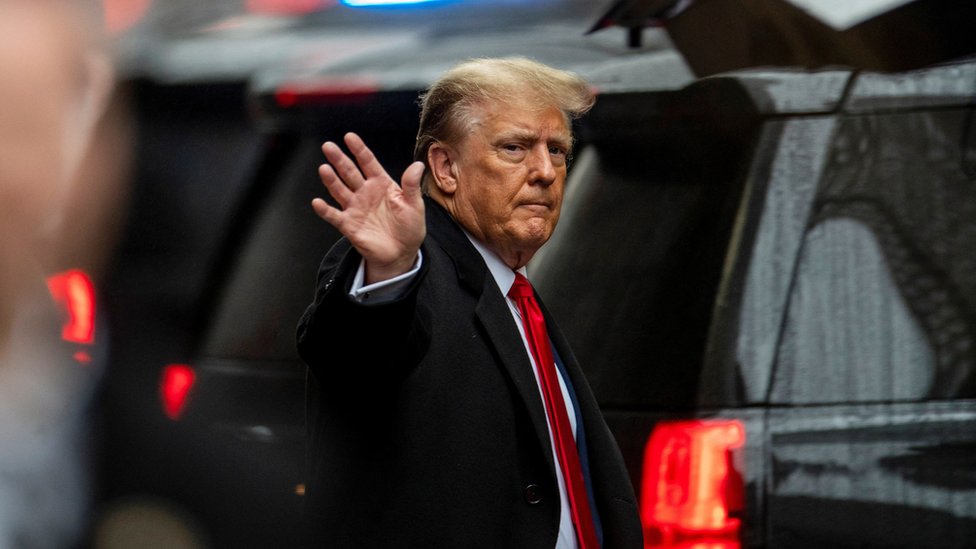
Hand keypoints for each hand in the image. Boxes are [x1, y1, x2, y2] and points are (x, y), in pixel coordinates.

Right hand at [312, 132, 425, 283]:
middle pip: (349, 172)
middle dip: (339, 159)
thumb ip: (411, 186)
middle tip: (328, 146)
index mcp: (381, 184)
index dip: (359, 149)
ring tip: (324, 168)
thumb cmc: (410, 227)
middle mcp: (365, 192)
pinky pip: (334, 216)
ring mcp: (355, 208)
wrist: (401, 253)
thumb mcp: (414, 205)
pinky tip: (317, 202)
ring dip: (331, 180)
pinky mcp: (348, 225)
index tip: (349, 136)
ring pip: (339, 190)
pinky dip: (325, 210)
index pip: (368, 162)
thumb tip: (418, 165)